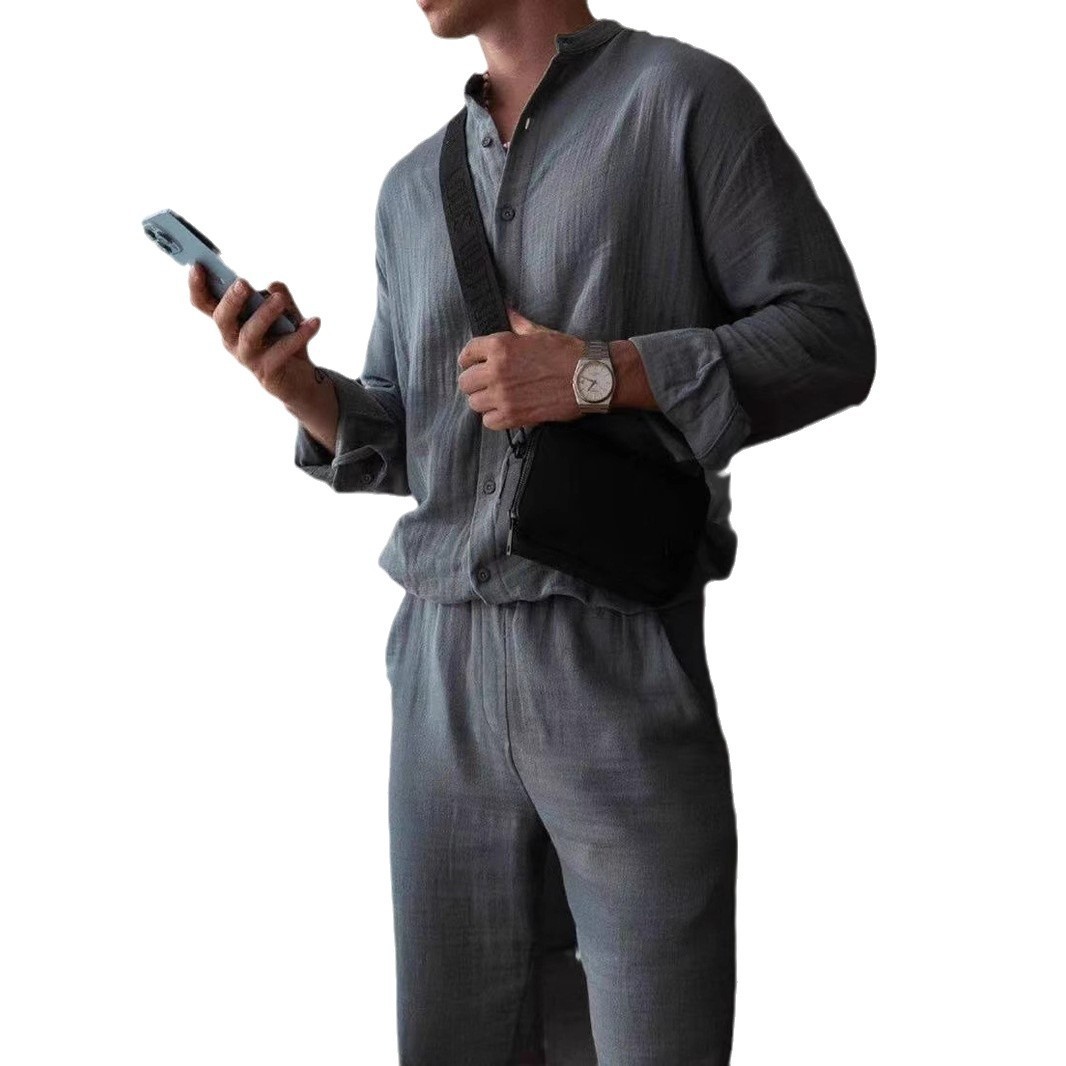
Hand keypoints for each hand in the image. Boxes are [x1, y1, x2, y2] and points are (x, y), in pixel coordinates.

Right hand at [188, 262, 323, 403]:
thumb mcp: (285, 313)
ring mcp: (248, 357)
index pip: (204, 303)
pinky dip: (299, 335)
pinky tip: (314, 322)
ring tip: (279, 299)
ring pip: (249, 335)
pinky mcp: (267, 372)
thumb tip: (274, 287)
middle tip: (242, 283)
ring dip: (264, 314)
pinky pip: (281, 351)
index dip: (197, 286)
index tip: (197, 266)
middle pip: (222, 319)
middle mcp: (232, 339)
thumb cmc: (285, 340)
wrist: (301, 379)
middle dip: (230, 300)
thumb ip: (278, 296)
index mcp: (230, 321)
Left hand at [456, 307, 584, 430]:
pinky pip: (488, 421)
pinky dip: (494, 418)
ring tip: (496, 398)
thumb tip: (508, 311)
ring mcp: (503, 396)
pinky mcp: (514, 416)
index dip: (469, 359)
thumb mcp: (540, 332)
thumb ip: (518, 324)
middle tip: (486, 383)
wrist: (589, 377)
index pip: (467, 353)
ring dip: (483, 400)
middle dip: (474, 381)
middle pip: (465, 381)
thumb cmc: (567, 353)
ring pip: (474, 403)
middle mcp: (496, 371)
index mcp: (500, 346)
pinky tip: (504, 411)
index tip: (473, 363)